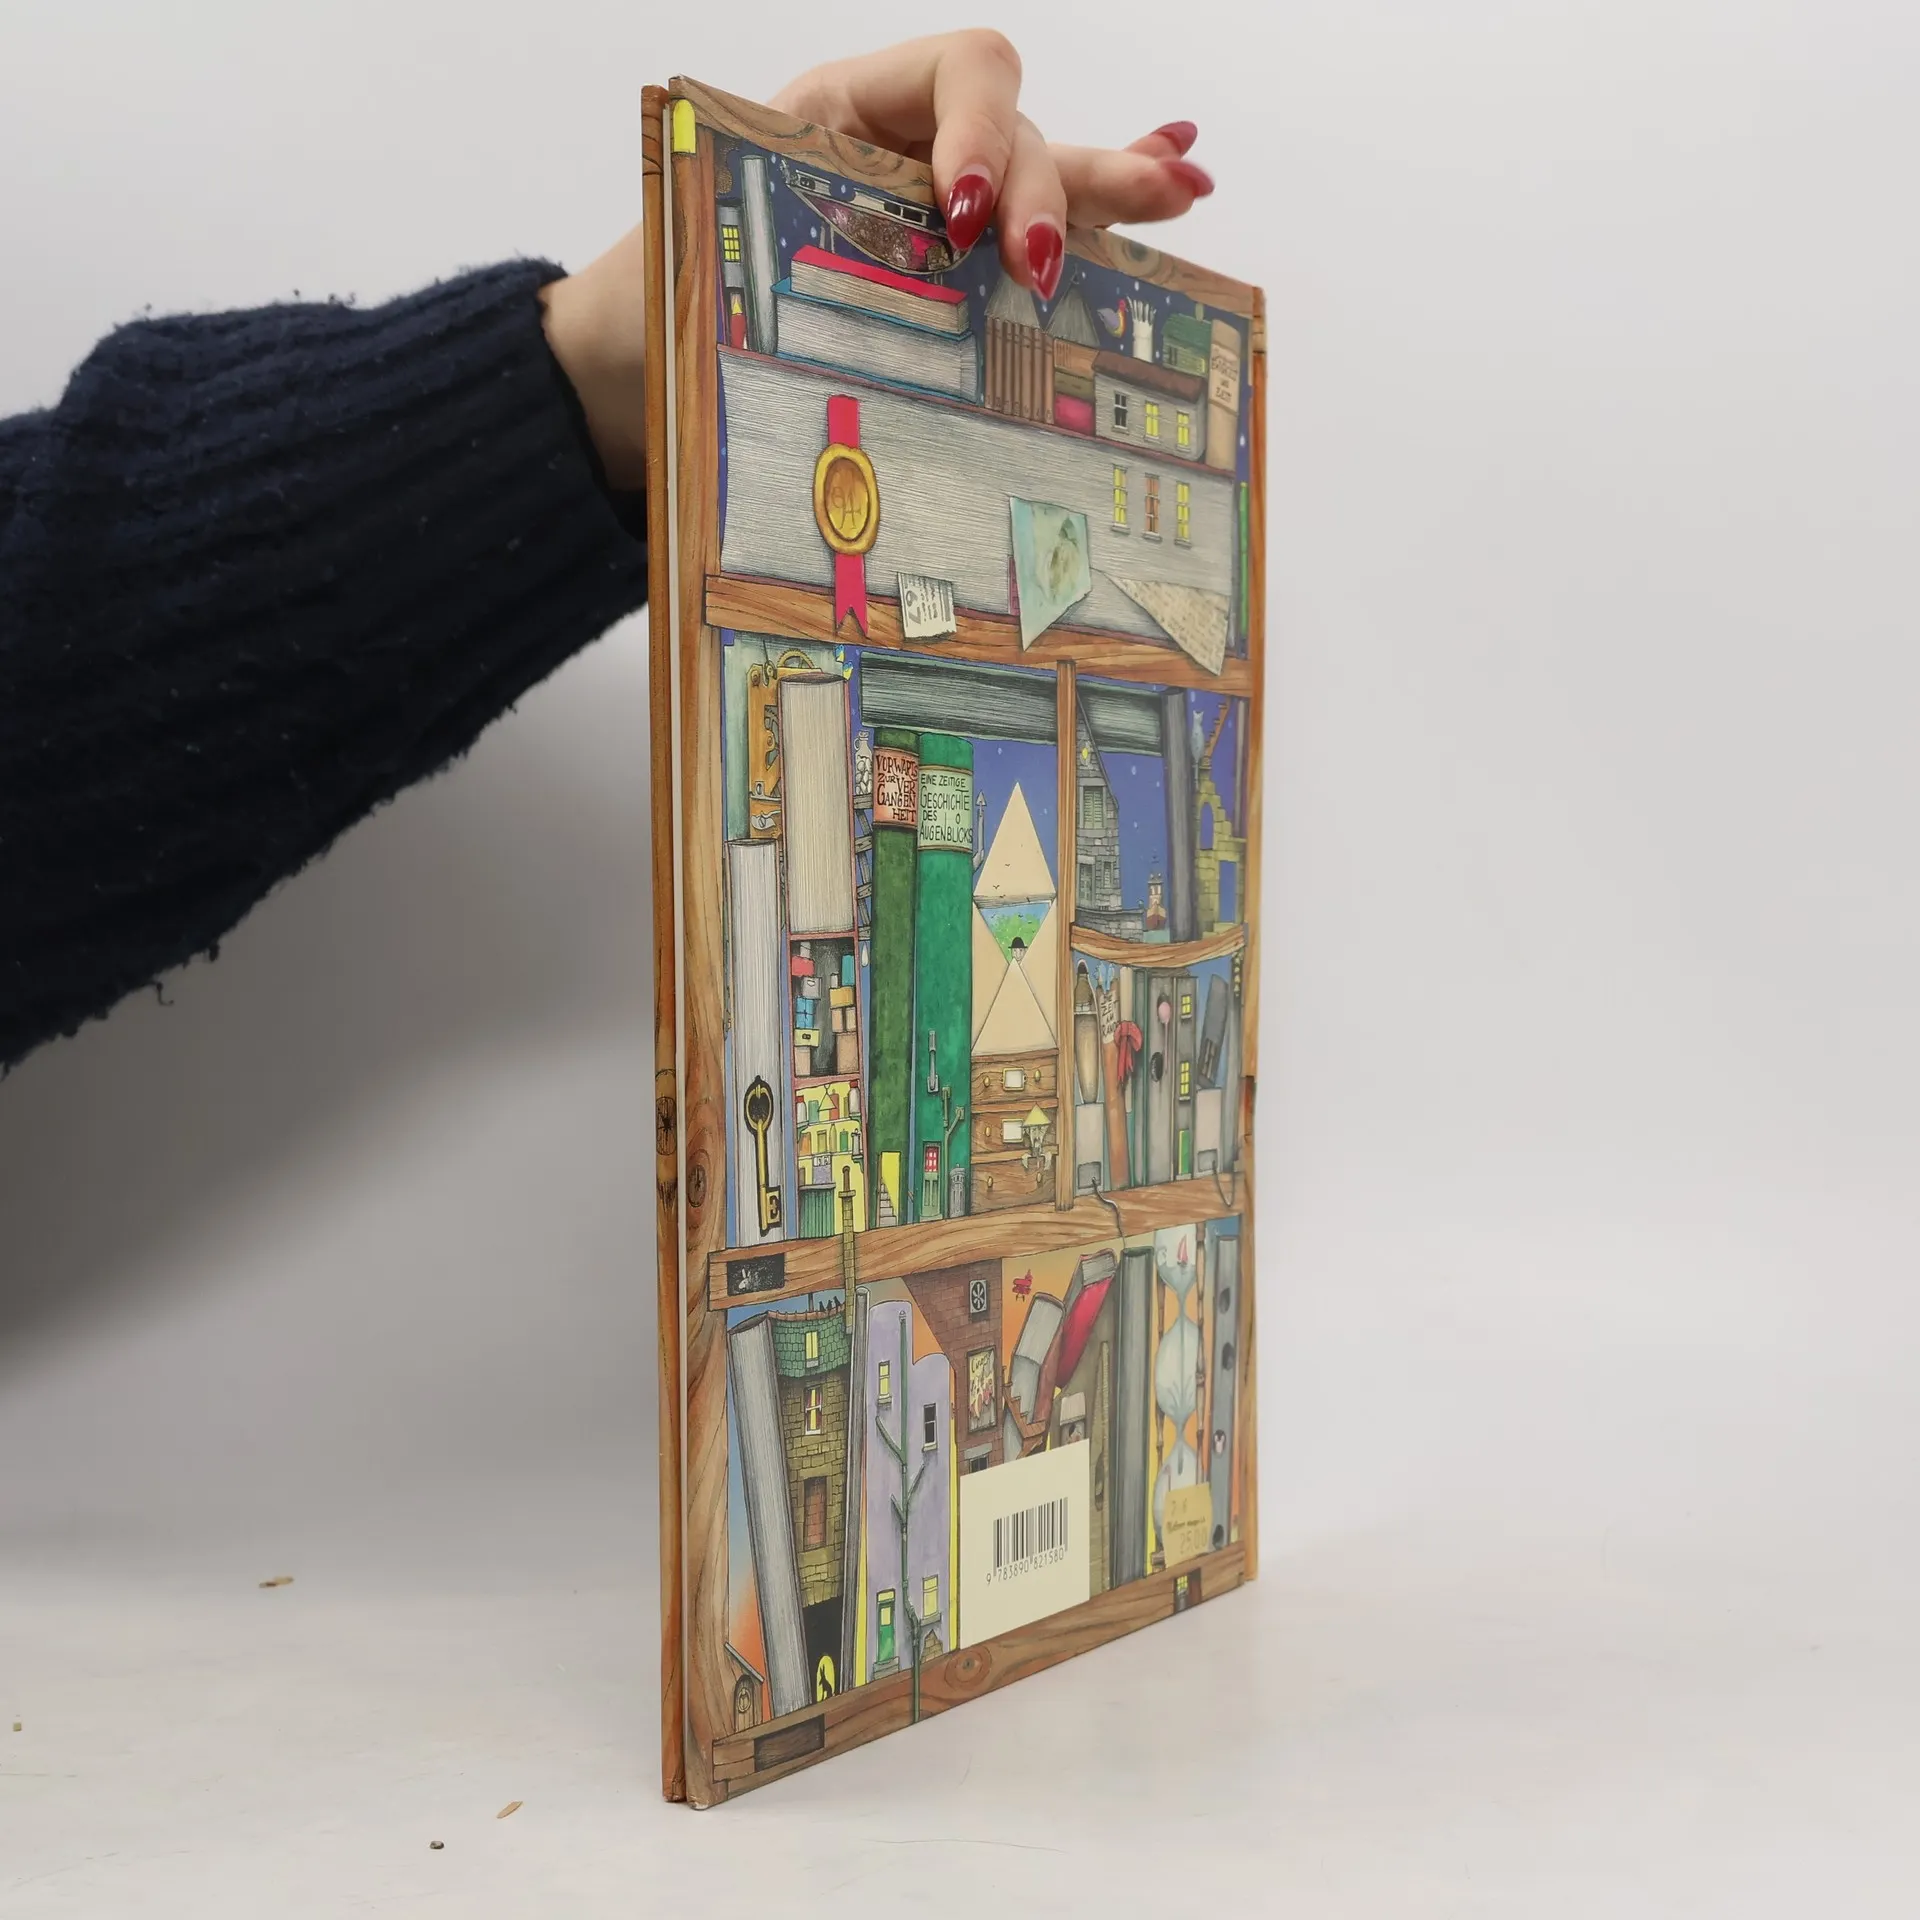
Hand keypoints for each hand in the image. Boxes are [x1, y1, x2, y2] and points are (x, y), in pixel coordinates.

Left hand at [542, 33, 1214, 492]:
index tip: (964, 218)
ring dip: (1109, 188)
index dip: (985, 134)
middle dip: (1043, 189)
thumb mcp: (719, 258)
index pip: (959, 71)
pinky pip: (1041, 221)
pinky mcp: (955, 263)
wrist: (632, 354)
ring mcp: (938, 202)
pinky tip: (1180, 187)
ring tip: (1183, 193)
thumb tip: (871, 304)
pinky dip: (1106, 207)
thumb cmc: (664, 298)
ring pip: (1044, 175)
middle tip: (1032, 268)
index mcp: (842, 111)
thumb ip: (799, 261)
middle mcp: (904, 145)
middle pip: (1017, 127)